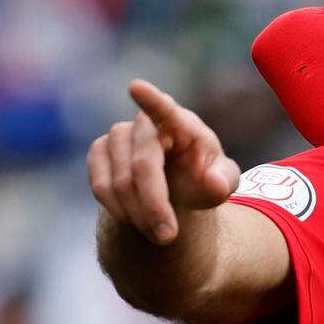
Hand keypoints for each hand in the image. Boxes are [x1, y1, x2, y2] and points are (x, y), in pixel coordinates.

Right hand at [87, 79, 239, 243]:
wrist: (175, 185)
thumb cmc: (202, 178)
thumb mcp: (222, 183)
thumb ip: (223, 182)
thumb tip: (213, 182)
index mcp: (182, 123)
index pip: (166, 110)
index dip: (152, 100)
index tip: (136, 88)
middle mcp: (146, 124)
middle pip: (143, 167)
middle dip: (154, 206)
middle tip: (168, 236)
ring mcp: (118, 135)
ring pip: (119, 181)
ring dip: (139, 214)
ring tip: (160, 232)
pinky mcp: (99, 152)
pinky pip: (100, 186)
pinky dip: (119, 209)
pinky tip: (136, 219)